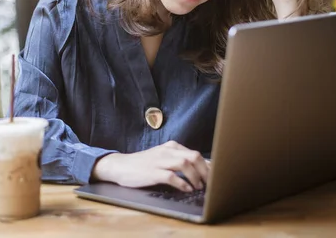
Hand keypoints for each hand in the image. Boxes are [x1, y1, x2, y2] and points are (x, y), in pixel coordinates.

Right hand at [92, 141, 209, 191]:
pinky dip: (182, 184)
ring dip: (195, 177)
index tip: (215, 177)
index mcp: (171, 147)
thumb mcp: (162, 157)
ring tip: (198, 187)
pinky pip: (171, 177)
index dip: (208, 166)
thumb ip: (179, 160)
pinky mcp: (152, 172)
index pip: (196, 154)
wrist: (121, 166)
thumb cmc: (143, 164)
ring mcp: (159, 161)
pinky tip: (186, 189)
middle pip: (194, 156)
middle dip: (205, 171)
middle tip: (210, 183)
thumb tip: (202, 169)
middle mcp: (167, 151)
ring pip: (185, 164)